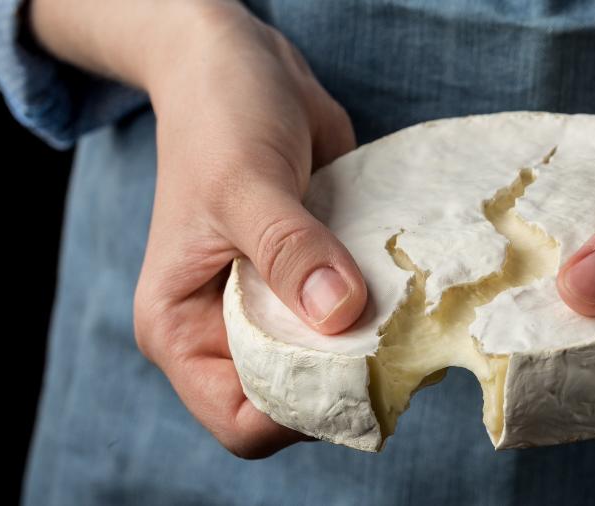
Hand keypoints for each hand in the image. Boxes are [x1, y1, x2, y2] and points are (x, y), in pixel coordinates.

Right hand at [31, 0, 367, 457]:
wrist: (244, 69)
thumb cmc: (221, 120)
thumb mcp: (245, 182)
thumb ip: (289, 251)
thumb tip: (340, 314)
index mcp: (182, 329)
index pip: (241, 418)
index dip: (298, 410)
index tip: (356, 367)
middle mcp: (226, 330)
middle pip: (295, 398)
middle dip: (346, 379)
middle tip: (399, 339)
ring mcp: (275, 308)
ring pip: (332, 362)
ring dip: (374, 344)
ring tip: (411, 310)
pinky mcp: (315, 280)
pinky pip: (355, 317)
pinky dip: (385, 310)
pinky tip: (412, 285)